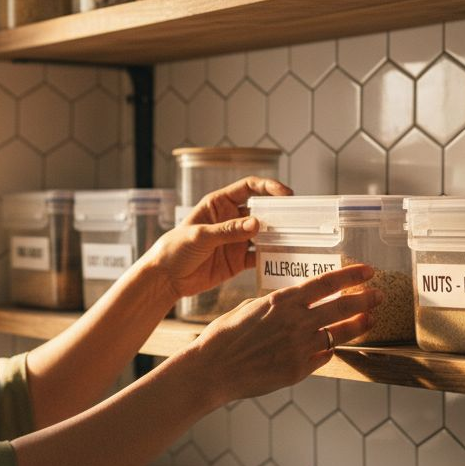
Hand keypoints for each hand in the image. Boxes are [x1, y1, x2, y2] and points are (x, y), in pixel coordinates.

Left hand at [141, 176, 290, 300]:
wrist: (166, 278)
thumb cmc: (175, 248)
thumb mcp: (200, 235)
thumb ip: (228, 230)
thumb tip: (257, 224)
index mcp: (219, 204)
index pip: (249, 188)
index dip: (269, 187)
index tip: (286, 194)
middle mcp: (231, 219)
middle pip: (262, 210)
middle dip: (280, 212)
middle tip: (298, 218)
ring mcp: (237, 240)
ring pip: (265, 234)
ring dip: (279, 236)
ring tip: (296, 239)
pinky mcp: (238, 261)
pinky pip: (261, 257)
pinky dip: (272, 258)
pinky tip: (282, 260)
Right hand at [185, 264, 379, 404]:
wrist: (213, 369)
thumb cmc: (224, 337)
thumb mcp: (249, 308)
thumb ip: (276, 305)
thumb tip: (292, 304)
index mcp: (282, 300)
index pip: (327, 283)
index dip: (351, 276)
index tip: (368, 272)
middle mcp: (296, 322)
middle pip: (342, 307)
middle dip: (365, 300)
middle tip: (379, 296)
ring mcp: (300, 347)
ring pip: (339, 335)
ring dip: (357, 326)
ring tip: (369, 320)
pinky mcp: (299, 370)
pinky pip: (323, 357)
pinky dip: (328, 350)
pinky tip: (332, 346)